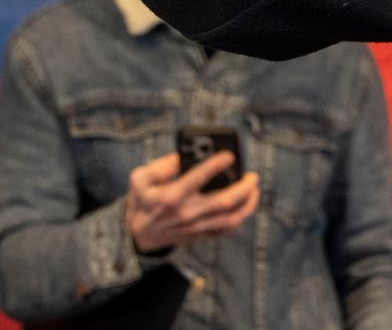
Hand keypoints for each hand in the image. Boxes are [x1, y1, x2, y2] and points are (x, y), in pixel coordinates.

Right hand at [123, 152, 259, 254]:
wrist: (137, 234)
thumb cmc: (142, 200)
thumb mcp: (140, 178)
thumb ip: (160, 165)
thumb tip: (184, 156)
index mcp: (170, 196)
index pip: (197, 178)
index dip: (215, 165)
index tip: (229, 155)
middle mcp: (186, 213)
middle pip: (224, 202)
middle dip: (244, 187)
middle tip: (253, 175)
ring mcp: (195, 227)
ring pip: (231, 219)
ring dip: (248, 204)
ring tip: (254, 189)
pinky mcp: (200, 235)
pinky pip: (226, 230)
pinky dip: (240, 217)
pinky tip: (245, 205)